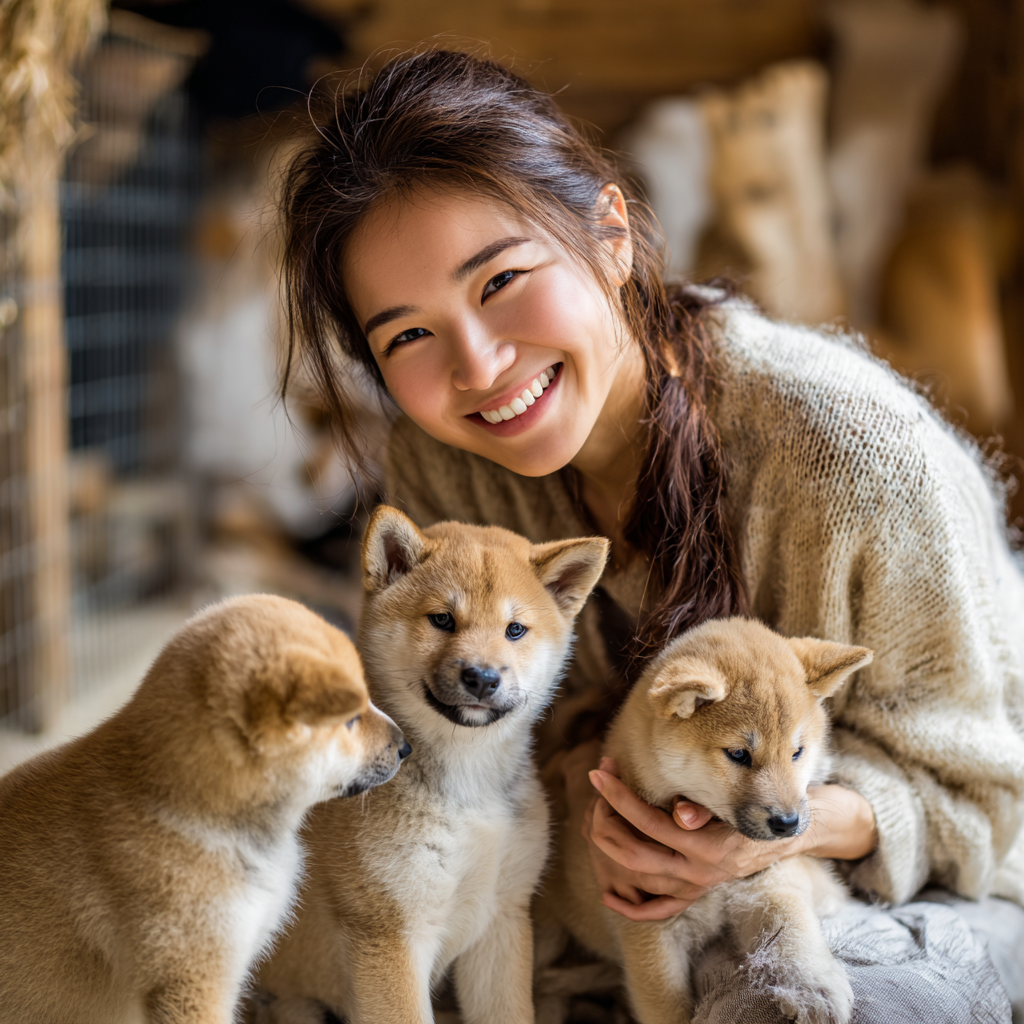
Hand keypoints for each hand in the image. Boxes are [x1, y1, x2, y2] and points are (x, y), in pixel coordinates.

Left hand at [581, 758, 875, 921]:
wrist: (785, 834)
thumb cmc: (755, 807)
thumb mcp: (735, 805)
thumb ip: (705, 810)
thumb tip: (680, 814)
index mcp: (704, 849)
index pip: (646, 823)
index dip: (617, 796)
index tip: (600, 772)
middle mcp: (696, 874)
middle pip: (630, 854)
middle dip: (603, 819)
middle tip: (596, 789)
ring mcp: (693, 888)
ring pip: (636, 878)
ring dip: (607, 848)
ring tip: (595, 816)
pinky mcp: (693, 895)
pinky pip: (657, 911)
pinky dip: (630, 906)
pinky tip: (609, 893)